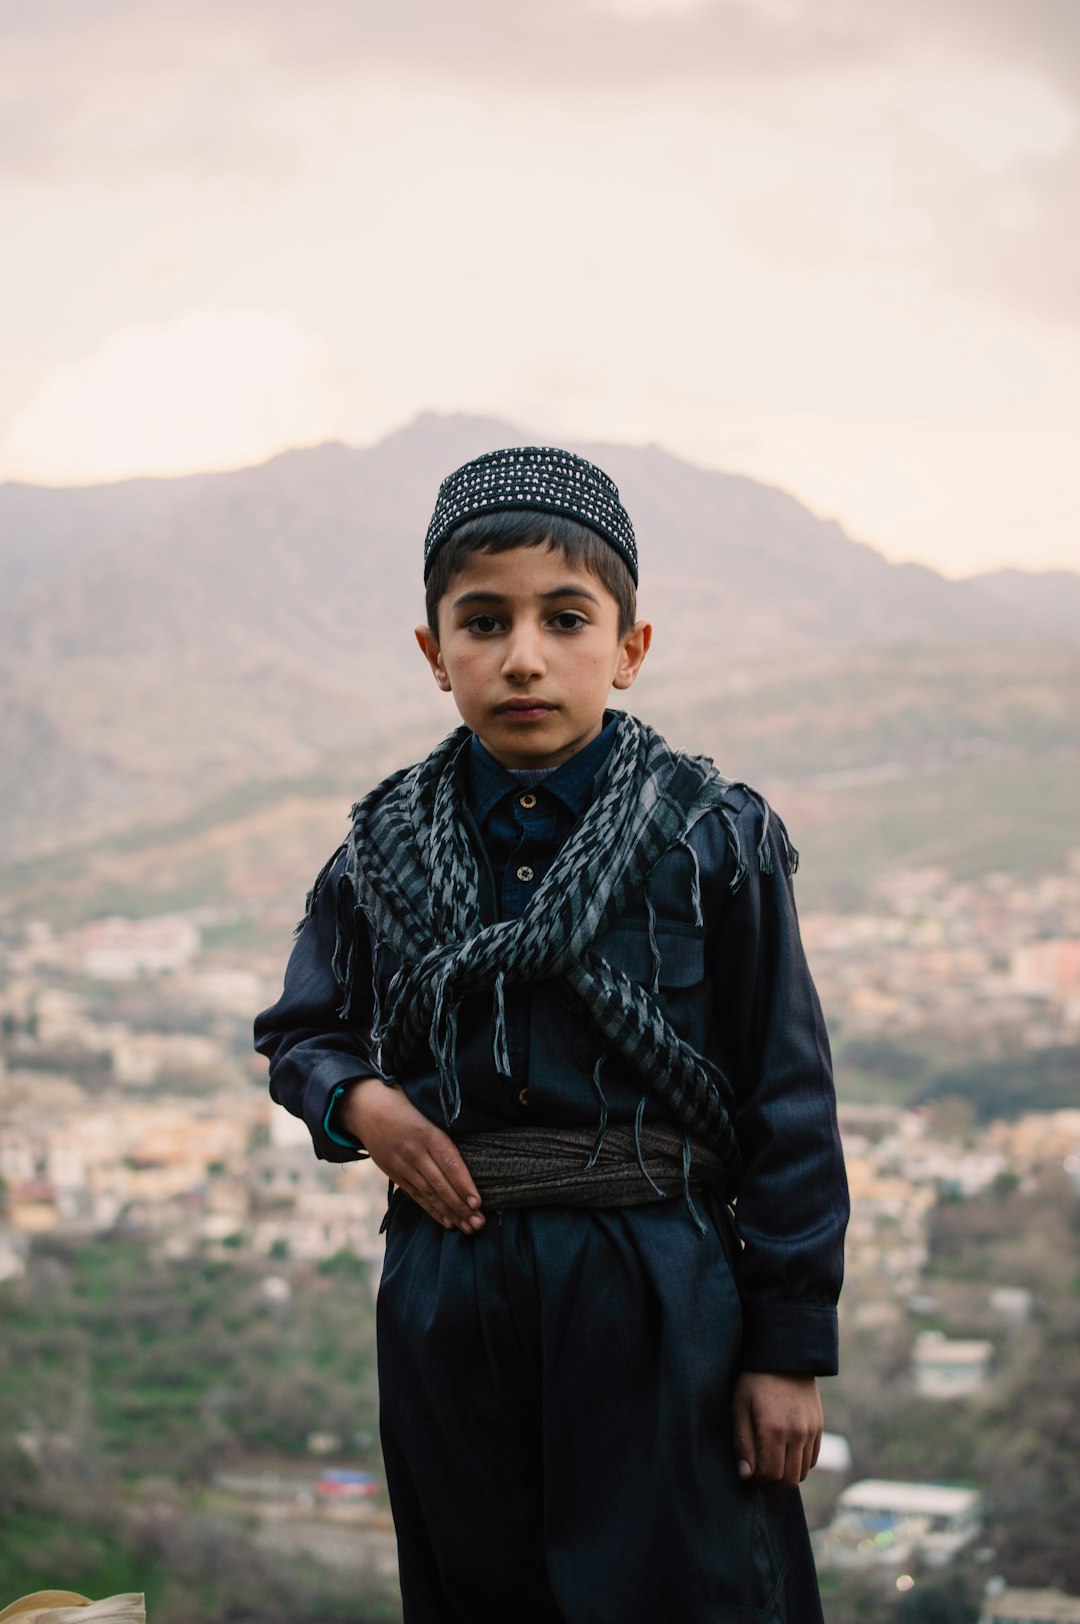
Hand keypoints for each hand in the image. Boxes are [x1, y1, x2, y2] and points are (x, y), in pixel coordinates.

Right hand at [340, 1079, 484, 1235]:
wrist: (365, 1108)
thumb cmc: (405, 1104)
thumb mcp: (426, 1111)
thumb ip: (444, 1132)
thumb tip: (475, 1149)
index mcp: (427, 1133)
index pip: (450, 1163)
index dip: (464, 1184)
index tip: (478, 1202)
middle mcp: (414, 1152)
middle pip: (440, 1184)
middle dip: (461, 1206)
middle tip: (479, 1223)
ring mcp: (402, 1165)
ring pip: (429, 1193)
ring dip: (449, 1213)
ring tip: (467, 1227)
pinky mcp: (394, 1174)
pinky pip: (415, 1195)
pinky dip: (432, 1210)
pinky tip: (447, 1221)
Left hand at [731, 1372, 821, 1493]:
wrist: (784, 1355)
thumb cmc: (754, 1380)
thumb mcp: (739, 1406)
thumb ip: (742, 1442)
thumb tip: (746, 1475)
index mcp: (774, 1429)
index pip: (771, 1475)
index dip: (759, 1482)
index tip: (750, 1474)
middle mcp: (797, 1433)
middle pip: (790, 1480)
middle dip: (773, 1486)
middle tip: (760, 1479)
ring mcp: (811, 1430)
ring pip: (803, 1472)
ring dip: (787, 1476)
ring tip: (771, 1466)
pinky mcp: (818, 1427)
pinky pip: (812, 1459)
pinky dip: (799, 1465)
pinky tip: (785, 1455)